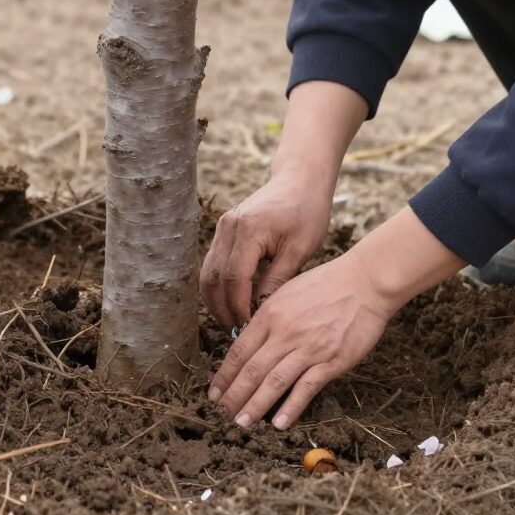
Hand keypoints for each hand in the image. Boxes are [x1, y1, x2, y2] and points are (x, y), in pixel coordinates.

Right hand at [199, 170, 333, 331]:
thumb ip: (276, 281)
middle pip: (214, 279)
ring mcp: (223, 226)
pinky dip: (218, 286)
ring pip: (208, 273)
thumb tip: (259, 314)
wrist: (300, 180)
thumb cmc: (307, 212)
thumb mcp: (299, 250)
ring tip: (232, 323)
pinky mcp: (224, 229)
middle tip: (237, 334)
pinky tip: (231, 302)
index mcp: (248, 231)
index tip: (249, 330)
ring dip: (216, 300)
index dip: (238, 308)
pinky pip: (213, 263)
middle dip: (222, 310)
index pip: (234, 280)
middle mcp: (228, 227)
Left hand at [208, 205, 464, 430]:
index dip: (224, 375)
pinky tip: (279, 423)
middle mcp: (285, 332)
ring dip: (255, 406)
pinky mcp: (331, 361)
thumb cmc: (327, 284)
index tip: (214, 392)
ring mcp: (308, 348)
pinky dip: (291, 408)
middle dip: (234, 395)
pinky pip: (306, 388)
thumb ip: (269, 316)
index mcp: (271, 314)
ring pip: (274, 382)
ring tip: (242, 423)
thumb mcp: (288, 292)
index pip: (240, 350)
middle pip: (252, 370)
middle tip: (223, 414)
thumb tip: (250, 338)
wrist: (364, 282)